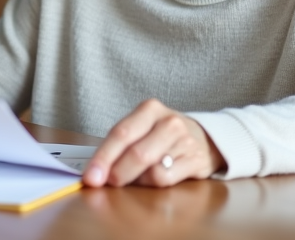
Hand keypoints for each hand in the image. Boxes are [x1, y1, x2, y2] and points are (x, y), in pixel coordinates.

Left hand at [82, 99, 223, 186]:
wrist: (204, 138)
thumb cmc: (162, 135)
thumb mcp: (142, 129)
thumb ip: (119, 145)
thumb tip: (94, 172)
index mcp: (150, 109)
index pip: (121, 134)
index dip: (103, 158)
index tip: (90, 177)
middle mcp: (169, 122)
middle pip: (137, 154)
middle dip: (117, 173)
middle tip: (107, 184)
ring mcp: (185, 141)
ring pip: (152, 170)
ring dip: (136, 181)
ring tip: (132, 178)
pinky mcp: (196, 161)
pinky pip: (166, 179)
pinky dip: (152, 185)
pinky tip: (150, 181)